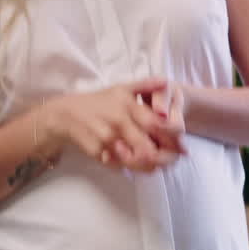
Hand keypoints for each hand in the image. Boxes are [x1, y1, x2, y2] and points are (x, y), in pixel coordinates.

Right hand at [39, 79, 180, 172]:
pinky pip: (121, 167)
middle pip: (149, 149)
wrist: (65, 115)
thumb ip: (146, 85)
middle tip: (173, 162)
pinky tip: (137, 165)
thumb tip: (166, 81)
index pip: (157, 124)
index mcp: (128, 105)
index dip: (173, 139)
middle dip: (165, 159)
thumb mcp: (121, 88)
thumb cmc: (99, 102)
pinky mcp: (98, 153)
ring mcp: (107, 139)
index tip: (183, 148)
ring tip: (158, 166)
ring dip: (150, 167)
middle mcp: (118, 122)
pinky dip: (131, 168)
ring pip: (136, 162)